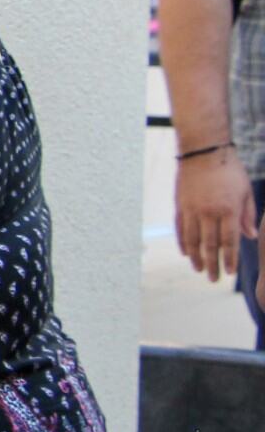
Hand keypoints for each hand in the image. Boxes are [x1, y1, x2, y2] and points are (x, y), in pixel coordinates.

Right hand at [176, 150, 254, 281]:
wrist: (203, 151)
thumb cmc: (230, 170)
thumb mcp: (246, 191)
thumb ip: (248, 215)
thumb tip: (250, 237)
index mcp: (228, 209)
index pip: (229, 241)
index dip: (230, 259)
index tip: (231, 272)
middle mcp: (208, 212)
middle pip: (210, 245)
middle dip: (213, 264)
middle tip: (214, 279)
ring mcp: (192, 209)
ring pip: (193, 240)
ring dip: (196, 257)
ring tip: (199, 269)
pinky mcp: (180, 205)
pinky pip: (180, 229)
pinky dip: (183, 242)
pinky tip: (186, 253)